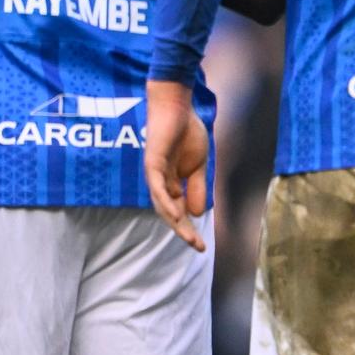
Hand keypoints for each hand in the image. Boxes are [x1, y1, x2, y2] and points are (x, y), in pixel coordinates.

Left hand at [144, 80, 209, 250]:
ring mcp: (155, 174)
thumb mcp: (198, 166)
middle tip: (197, 247)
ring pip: (162, 204)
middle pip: (170, 212)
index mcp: (171, 183)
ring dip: (175, 221)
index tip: (202, 245)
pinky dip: (166, 201)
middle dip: (183, 230)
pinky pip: (158, 187)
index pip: (179, 211)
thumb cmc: (186, 132)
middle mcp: (160, 183)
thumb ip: (197, 188)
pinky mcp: (152, 163)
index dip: (190, 228)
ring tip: (188, 237)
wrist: (177, 107)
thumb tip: (198, 213)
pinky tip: (175, 214)